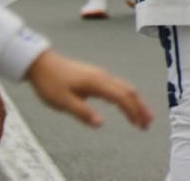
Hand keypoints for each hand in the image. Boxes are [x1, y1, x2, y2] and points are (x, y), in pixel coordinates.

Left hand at [24, 50, 152, 129]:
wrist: (41, 63)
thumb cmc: (50, 83)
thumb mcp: (62, 102)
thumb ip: (82, 112)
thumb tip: (101, 123)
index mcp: (97, 83)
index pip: (122, 98)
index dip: (133, 112)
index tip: (140, 125)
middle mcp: (103, 77)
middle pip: (129, 91)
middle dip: (140, 107)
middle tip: (148, 122)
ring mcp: (100, 75)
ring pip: (125, 87)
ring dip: (135, 102)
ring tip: (141, 116)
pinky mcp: (96, 76)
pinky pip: (118, 86)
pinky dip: (126, 96)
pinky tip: (125, 104)